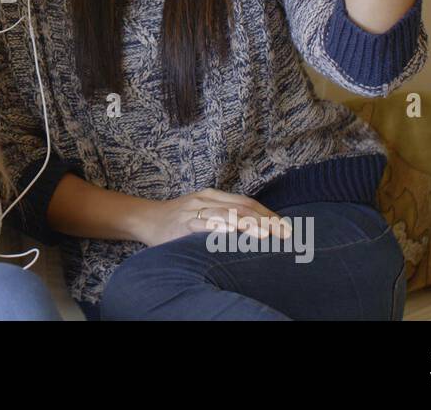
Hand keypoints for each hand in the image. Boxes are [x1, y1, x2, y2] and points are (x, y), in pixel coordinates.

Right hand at [133, 188, 290, 247]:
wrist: (145, 218)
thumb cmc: (177, 220)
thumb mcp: (201, 212)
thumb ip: (222, 216)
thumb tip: (252, 229)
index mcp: (214, 195)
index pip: (248, 203)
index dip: (268, 214)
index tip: (286, 228)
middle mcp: (207, 199)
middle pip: (242, 207)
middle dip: (266, 221)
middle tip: (285, 235)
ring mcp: (195, 210)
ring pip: (227, 214)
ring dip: (249, 224)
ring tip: (266, 235)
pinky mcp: (183, 223)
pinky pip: (204, 224)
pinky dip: (220, 228)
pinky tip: (233, 234)